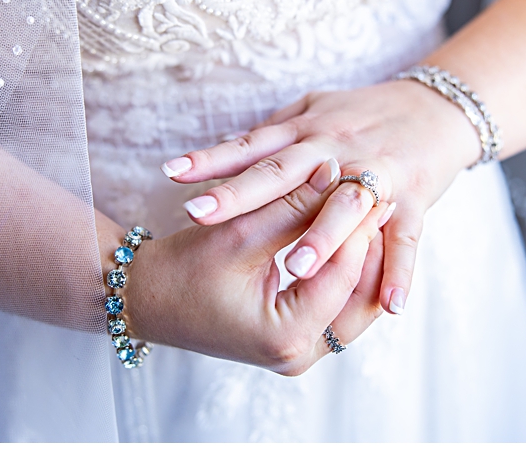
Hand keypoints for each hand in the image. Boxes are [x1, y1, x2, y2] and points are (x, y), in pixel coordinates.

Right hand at [123, 173, 388, 374]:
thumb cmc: (181, 269)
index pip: (341, 274)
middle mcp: (297, 354)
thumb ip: (291, 205)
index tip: (367, 185)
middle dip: (370, 246)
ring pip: (354, 303)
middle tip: (380, 197)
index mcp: (284, 335)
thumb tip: (335, 171)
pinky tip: (350, 233)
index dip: (355, 225)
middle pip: (360, 298)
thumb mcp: (238, 233)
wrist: (145, 299)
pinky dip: (344, 269)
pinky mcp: (294, 338)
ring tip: (371, 211)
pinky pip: (337, 305)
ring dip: (362, 258)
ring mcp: (297, 351)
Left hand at [164, 79, 482, 316]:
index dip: (211, 160)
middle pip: (283, 173)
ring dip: (323, 238)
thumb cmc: (367, 115)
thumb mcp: (315, 111)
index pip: (250, 146)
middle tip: (199, 216)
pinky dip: (400, 270)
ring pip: (346, 206)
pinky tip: (389, 306)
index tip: (170, 173)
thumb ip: (272, 135)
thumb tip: (223, 149)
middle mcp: (336, 148)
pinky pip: (406, 238)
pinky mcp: (413, 198)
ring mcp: (375, 172)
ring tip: (295, 268)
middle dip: (241, 195)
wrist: (436, 109)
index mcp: (308, 130)